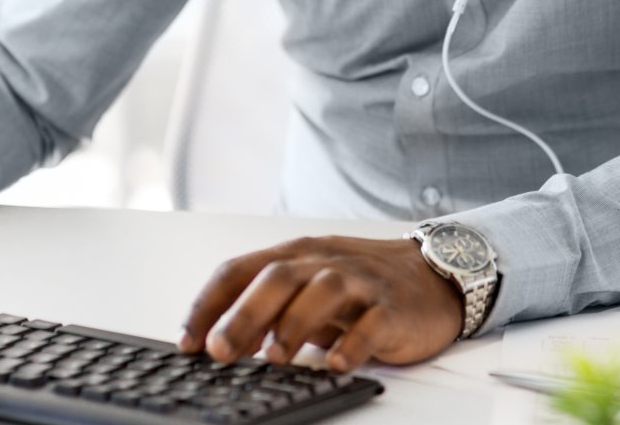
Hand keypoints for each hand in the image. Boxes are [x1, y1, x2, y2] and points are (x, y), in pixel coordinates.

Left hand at [178, 236, 462, 371]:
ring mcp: (360, 282)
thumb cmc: (359, 286)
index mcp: (294, 255)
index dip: (209, 303)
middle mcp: (323, 262)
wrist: (432, 276)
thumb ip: (268, 308)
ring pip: (323, 292)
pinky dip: (353, 344)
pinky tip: (337, 364)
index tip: (188, 340)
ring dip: (294, 325)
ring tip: (274, 358)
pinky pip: (372, 323)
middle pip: (277, 278)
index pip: (240, 269)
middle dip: (244, 315)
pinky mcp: (392, 308)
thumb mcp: (307, 288)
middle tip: (220, 351)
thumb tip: (219, 342)